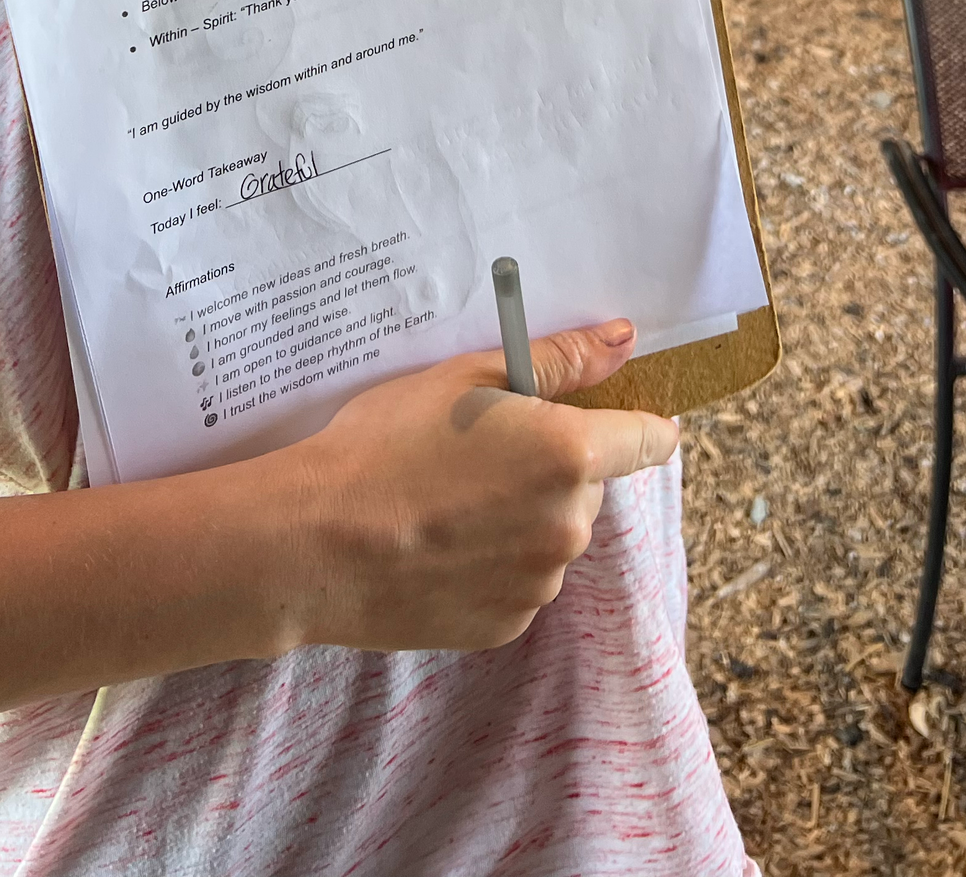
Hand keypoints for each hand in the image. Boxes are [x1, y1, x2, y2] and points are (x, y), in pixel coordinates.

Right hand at [281, 317, 676, 652]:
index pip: (648, 439)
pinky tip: (439, 545)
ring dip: (521, 519)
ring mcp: (539, 585)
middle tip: (479, 451)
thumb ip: (560, 360)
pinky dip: (492, 564)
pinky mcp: (506, 626)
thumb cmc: (388, 443)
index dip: (636, 423)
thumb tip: (624, 339)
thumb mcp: (469, 376)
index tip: (611, 418)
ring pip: (550, 536)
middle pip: (587, 487)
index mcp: (570, 456)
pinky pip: (518, 583)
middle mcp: (570, 527)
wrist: (317, 541)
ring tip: (447, 502)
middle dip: (550, 467)